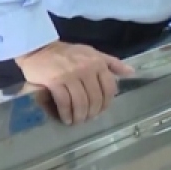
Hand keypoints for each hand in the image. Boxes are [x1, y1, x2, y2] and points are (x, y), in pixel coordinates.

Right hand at [15, 42, 133, 124]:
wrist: (39, 48)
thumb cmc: (68, 53)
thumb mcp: (93, 53)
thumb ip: (112, 63)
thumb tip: (131, 72)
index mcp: (98, 63)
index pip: (109, 87)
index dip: (107, 102)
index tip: (102, 110)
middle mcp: (87, 69)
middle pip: (96, 97)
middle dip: (93, 112)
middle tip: (89, 119)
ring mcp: (71, 75)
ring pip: (81, 101)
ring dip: (80, 115)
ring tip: (78, 121)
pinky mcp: (55, 81)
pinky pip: (64, 102)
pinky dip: (66, 113)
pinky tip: (66, 119)